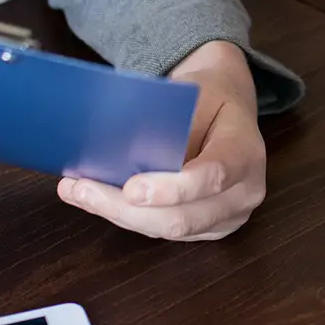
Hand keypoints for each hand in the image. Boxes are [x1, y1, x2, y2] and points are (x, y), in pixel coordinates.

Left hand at [58, 41, 265, 240]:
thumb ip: (170, 127)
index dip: (172, 188)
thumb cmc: (209, 96)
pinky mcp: (207, 228)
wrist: (228, 107)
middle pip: (183, 217)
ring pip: (167, 230)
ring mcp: (228, 217)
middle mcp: (245, 192)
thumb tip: (127, 155)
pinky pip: (162, 231)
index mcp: (247, 151)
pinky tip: (93, 198)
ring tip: (77, 191)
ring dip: (118, 214)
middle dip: (127, 208)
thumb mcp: (195, 93)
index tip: (131, 188)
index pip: (213, 176)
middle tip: (84, 189)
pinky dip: (126, 216)